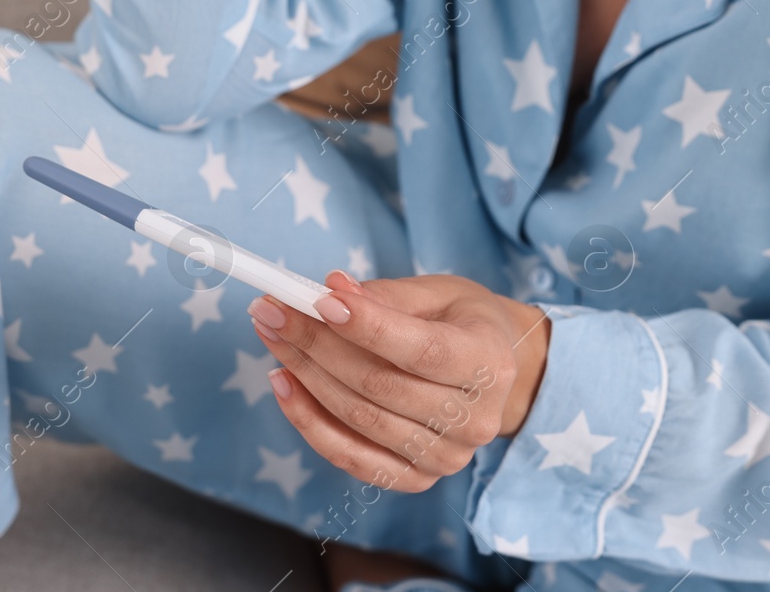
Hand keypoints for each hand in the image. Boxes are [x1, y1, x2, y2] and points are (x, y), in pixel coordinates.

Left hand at [248, 271, 551, 492]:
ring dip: (304, 376)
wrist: (496, 374)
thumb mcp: (439, 293)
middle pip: (379, 385)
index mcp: (489, 363)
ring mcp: (446, 456)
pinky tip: (284, 384)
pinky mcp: (417, 478)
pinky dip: (309, 422)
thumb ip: (386, 295)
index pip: (422, 350)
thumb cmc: (463, 323)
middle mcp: (475, 419)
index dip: (366, 326)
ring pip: (358, 420)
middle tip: (272, 311)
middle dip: (316, 345)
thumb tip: (331, 290)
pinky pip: (351, 458)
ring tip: (273, 338)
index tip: (316, 300)